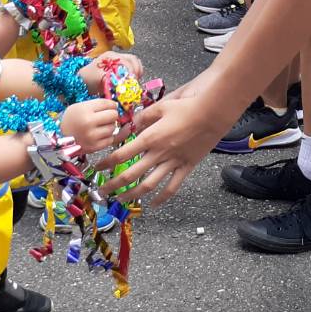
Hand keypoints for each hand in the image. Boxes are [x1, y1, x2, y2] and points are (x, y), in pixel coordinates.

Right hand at [59, 98, 125, 153]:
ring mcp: (92, 136)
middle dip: (112, 115)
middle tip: (107, 116)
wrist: (58, 139)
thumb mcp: (79, 107)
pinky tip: (100, 135)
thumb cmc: (70, 121)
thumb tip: (115, 106)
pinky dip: (107, 137)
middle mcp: (89, 122)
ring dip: (109, 126)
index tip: (112, 106)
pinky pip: (110, 139)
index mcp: (84, 110)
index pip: (107, 103)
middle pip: (113, 115)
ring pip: (113, 127)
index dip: (112, 104)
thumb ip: (96, 105)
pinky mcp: (94, 147)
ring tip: (101, 126)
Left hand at [80, 52, 144, 92]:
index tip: (133, 82)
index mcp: (111, 57)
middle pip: (133, 59)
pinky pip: (131, 65)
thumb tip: (126, 84)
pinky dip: (134, 71)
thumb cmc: (89, 80)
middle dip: (137, 70)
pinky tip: (132, 79)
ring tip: (135, 81)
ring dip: (137, 71)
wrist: (80, 80)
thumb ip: (113, 81)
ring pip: (133, 62)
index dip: (132, 72)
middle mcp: (115, 56)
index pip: (127, 61)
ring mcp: (117, 59)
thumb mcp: (100, 80)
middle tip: (136, 82)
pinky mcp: (118, 65)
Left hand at [99, 88, 227, 205]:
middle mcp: (159, 154)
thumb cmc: (186, 107)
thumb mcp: (160, 107)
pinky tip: (154, 204)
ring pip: (149, 185)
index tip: (97, 169)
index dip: (107, 163)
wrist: (213, 113)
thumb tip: (127, 126)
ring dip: (133, 195)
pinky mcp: (186, 167)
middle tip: (103, 192)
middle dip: (114, 185)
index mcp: (150, 138)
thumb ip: (142, 118)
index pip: (122, 155)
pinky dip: (162, 198)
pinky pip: (172, 187)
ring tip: (122, 200)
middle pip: (131, 175)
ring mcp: (173, 163)